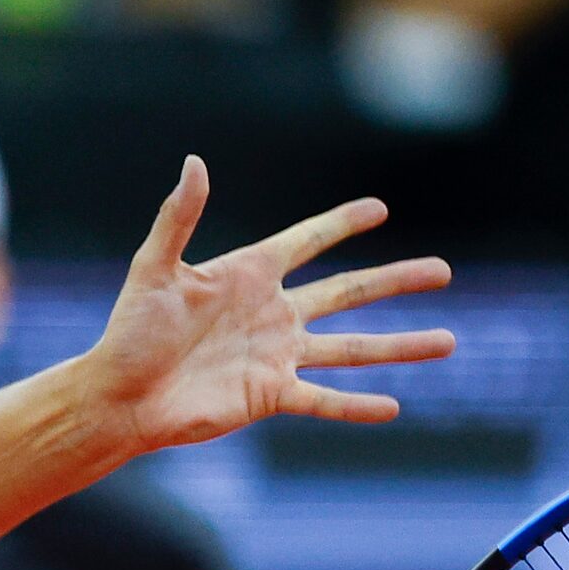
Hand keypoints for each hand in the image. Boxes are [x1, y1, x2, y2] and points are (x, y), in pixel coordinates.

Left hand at [89, 156, 453, 451]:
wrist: (119, 396)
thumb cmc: (129, 332)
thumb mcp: (154, 269)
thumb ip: (178, 218)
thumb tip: (196, 162)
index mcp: (249, 275)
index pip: (308, 242)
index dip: (342, 224)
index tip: (379, 208)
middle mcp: (272, 314)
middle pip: (349, 292)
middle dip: (396, 281)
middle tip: (444, 269)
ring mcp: (277, 356)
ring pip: (353, 348)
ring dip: (400, 346)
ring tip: (449, 341)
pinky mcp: (271, 396)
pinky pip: (324, 399)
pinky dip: (358, 406)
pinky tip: (394, 407)